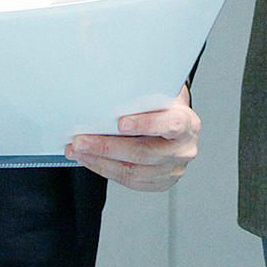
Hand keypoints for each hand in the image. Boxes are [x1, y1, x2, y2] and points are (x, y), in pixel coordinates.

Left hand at [66, 86, 198, 190]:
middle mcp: (183, 150)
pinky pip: (128, 181)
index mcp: (188, 123)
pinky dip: (105, 169)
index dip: (145, 124)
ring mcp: (172, 170)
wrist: (178, 126)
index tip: (120, 122)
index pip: (170, 125)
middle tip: (82, 139)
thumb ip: (147, 92)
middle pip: (143, 152)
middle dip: (107, 146)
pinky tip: (90, 160)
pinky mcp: (159, 183)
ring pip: (132, 171)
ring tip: (78, 150)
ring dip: (100, 160)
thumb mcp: (163, 94)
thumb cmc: (165, 107)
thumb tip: (112, 83)